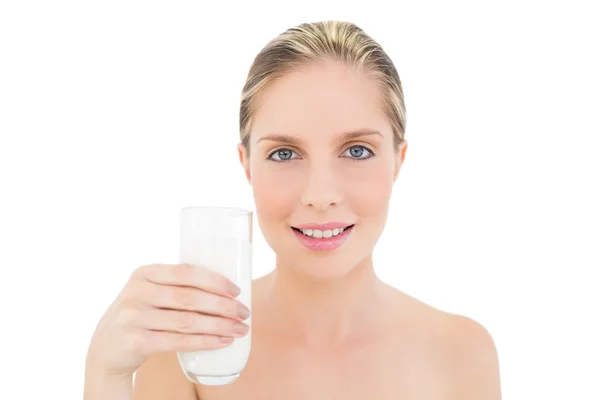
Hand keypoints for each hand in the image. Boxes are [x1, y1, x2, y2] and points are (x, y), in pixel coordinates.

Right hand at [85, 263, 249, 378]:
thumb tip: (226, 288)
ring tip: (239, 329)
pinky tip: (222, 342)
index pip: (186, 271)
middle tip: (244, 313)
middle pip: (190, 297)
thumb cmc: (141, 315)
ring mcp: (134, 317)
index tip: (237, 290)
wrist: (106, 348)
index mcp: (144, 273)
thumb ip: (175, 285)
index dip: (215, 280)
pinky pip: (178, 341)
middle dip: (223, 306)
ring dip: (219, 326)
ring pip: (187, 321)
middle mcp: (137, 292)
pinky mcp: (135, 341)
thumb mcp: (149, 291)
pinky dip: (204, 342)